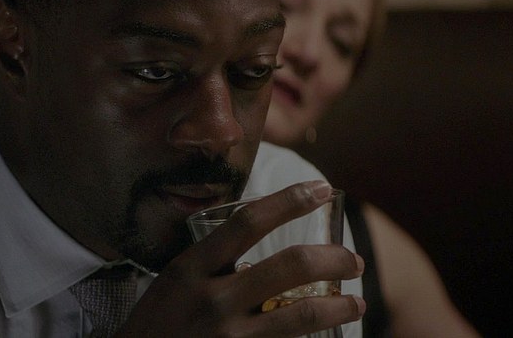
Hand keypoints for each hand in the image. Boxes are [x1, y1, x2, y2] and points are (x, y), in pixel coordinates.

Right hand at [117, 180, 365, 337]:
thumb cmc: (156, 324)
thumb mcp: (173, 282)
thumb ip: (212, 265)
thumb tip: (260, 254)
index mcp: (191, 267)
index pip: (248, 222)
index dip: (289, 201)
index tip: (320, 190)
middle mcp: (213, 298)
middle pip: (290, 265)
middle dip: (333, 258)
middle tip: (352, 260)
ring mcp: (229, 336)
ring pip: (303, 314)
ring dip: (339, 305)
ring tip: (356, 302)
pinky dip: (315, 335)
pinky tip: (330, 333)